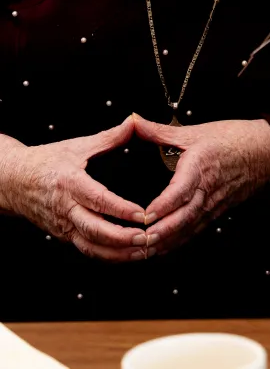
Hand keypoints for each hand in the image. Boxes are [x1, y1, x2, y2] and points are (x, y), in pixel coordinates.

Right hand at [0, 118, 148, 261]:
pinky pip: (86, 249)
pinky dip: (106, 255)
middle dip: (122, 238)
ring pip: (90, 246)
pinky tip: (125, 255)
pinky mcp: (63, 235)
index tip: (142, 214)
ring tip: (142, 251)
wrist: (14, 180)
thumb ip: (109, 137)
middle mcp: (66, 208)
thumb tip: (134, 122)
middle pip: (94, 230)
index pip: (98, 200)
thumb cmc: (45, 161)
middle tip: (146, 238)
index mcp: (70, 183)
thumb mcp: (78, 145)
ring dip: (117, 253)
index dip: (121, 209)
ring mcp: (64, 225)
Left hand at [133, 115, 269, 252]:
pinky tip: (163, 248)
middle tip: (141, 241)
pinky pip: (196, 229)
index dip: (164, 204)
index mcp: (201, 165)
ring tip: (145, 251)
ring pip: (190, 227)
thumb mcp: (193, 131)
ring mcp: (213, 203)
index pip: (182, 189)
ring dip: (168, 241)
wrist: (264, 150)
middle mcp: (207, 188)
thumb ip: (159, 130)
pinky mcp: (216, 211)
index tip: (146, 215)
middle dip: (163, 231)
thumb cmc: (232, 139)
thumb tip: (133, 122)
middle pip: (185, 215)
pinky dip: (178, 241)